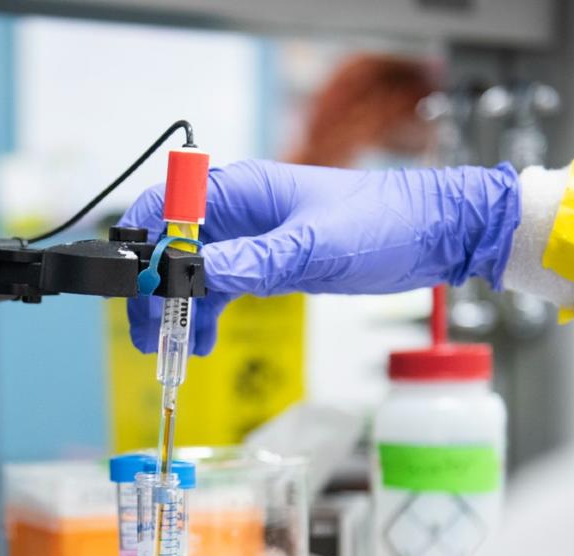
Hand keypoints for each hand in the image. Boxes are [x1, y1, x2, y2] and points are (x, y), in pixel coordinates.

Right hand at [118, 159, 519, 354]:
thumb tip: (194, 274)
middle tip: (150, 334)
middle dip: (152, 290)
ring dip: (174, 310)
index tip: (139, 289)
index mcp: (240, 188)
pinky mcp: (265, 262)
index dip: (143, 247)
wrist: (434, 234)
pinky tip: (202, 343)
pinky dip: (204, 316)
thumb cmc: (385, 222)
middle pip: (169, 247)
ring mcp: (249, 238)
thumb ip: (254, 262)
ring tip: (170, 349)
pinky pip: (219, 289)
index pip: (165, 207)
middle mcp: (236, 210)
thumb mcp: (316, 247)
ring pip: (189, 274)